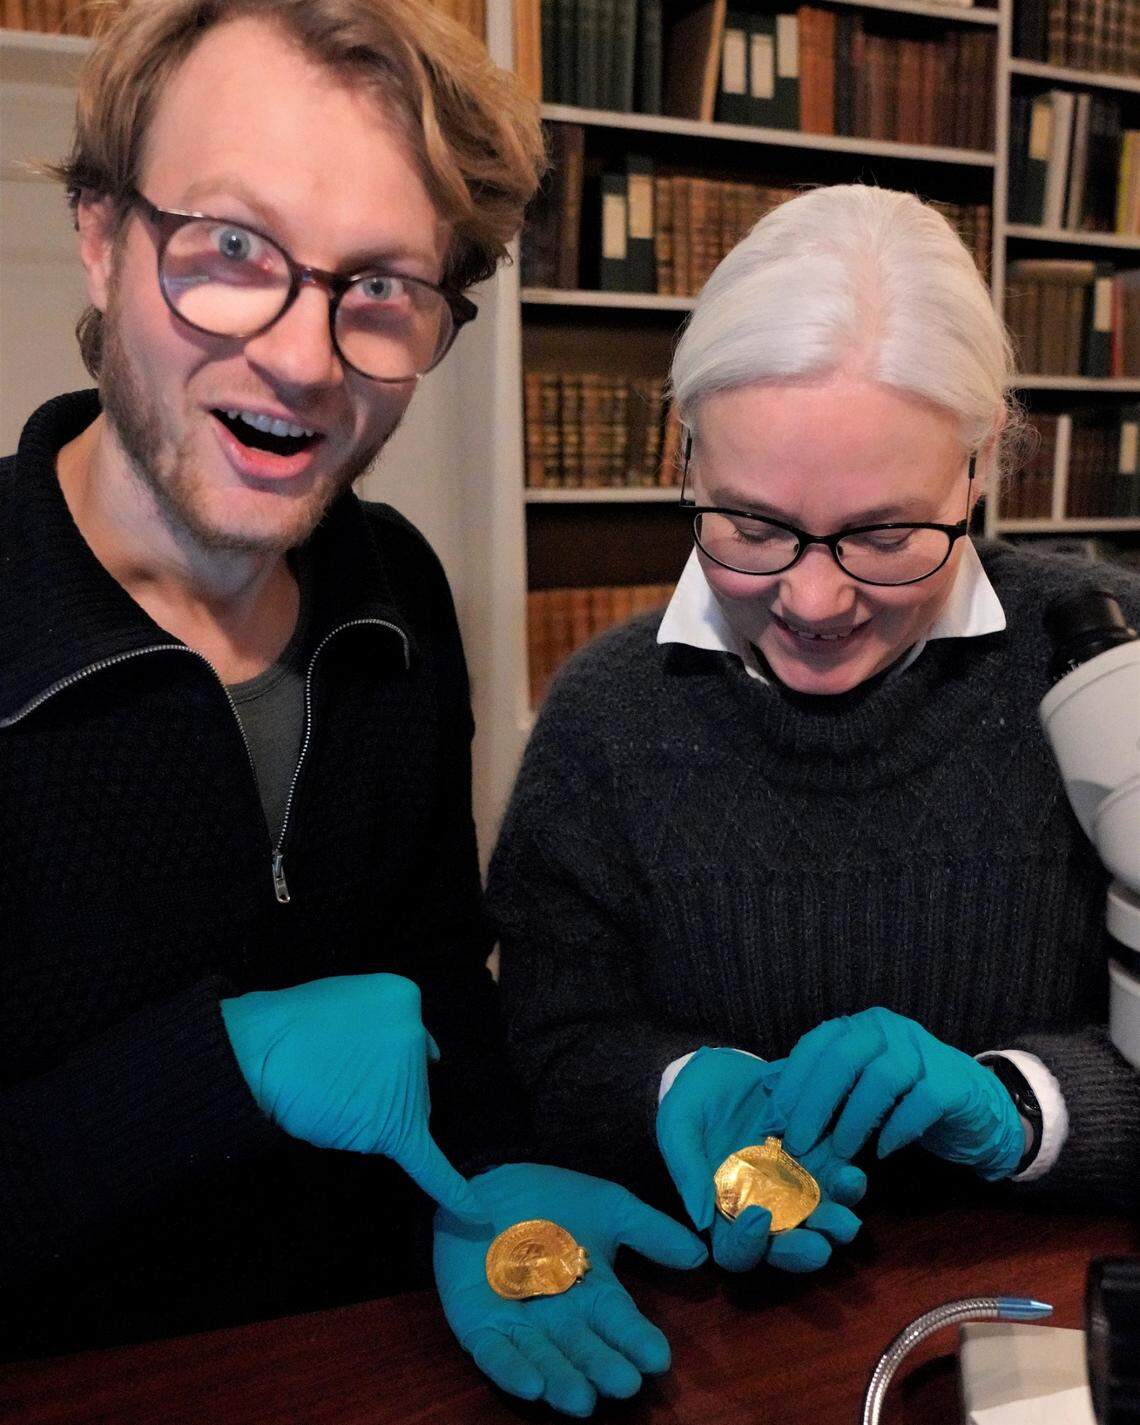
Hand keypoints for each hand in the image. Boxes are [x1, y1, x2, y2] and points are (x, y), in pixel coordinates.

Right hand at [220, 972, 481, 1219]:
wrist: (259, 1053)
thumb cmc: (293, 1025)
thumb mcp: (349, 995)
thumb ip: (386, 1019)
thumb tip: (432, 1055)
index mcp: (406, 998)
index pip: (407, 1038)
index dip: (376, 1052)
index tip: (348, 1051)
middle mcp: (416, 1039)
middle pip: (408, 1078)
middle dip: (378, 1084)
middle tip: (331, 1072)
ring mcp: (407, 1084)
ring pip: (397, 1113)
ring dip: (368, 1112)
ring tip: (327, 1092)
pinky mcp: (393, 1128)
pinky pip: (428, 1164)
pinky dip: (452, 1190)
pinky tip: (477, 1212)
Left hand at [434, 1162, 706, 1416]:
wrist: (487, 1176)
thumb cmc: (550, 1195)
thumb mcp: (608, 1207)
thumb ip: (651, 1231)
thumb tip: (699, 1254)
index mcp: (593, 1295)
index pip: (620, 1322)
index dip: (637, 1340)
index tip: (659, 1358)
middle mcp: (559, 1319)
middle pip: (585, 1349)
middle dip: (603, 1367)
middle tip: (624, 1385)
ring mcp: (518, 1326)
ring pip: (544, 1360)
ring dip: (563, 1381)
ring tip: (582, 1400)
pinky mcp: (478, 1326)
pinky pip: (495, 1354)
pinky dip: (512, 1370)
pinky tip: (532, 1384)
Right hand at [656, 1048, 862, 1273]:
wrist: (723, 1069)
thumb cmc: (693, 1101)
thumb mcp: (679, 1127)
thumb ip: (687, 1170)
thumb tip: (701, 1220)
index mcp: (725, 1209)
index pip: (736, 1251)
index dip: (747, 1245)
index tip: (756, 1216)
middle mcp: (764, 1207)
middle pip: (786, 1248)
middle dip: (804, 1252)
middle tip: (818, 1246)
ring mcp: (795, 1187)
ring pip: (820, 1221)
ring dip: (835, 1223)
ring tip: (846, 1216)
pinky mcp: (820, 1161)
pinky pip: (838, 1182)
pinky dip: (848, 1185)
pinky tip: (850, 1172)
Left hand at [773, 1007, 1024, 1180]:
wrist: (969, 1106)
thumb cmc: (900, 1097)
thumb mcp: (852, 1089)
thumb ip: (815, 1088)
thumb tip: (767, 1096)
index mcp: (857, 1028)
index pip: (816, 1045)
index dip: (790, 1083)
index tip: (772, 1122)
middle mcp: (887, 1030)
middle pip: (843, 1058)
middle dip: (814, 1104)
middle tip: (798, 1144)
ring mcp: (923, 1052)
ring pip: (882, 1077)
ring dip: (854, 1119)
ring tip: (839, 1152)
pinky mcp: (952, 1083)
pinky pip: (922, 1101)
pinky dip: (898, 1127)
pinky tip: (883, 1150)